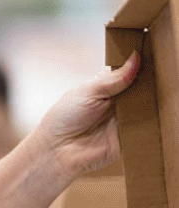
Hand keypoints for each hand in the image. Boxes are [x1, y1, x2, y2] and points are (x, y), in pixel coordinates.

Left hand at [32, 51, 140, 183]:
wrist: (57, 150)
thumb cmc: (65, 118)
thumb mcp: (89, 90)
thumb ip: (114, 78)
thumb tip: (135, 58)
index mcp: (106, 87)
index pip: (128, 72)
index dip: (137, 66)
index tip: (145, 57)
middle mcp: (117, 102)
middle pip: (140, 88)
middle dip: (145, 82)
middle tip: (149, 76)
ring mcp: (124, 118)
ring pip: (146, 105)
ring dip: (148, 99)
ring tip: (146, 93)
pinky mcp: (129, 136)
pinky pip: (145, 126)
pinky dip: (149, 119)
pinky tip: (149, 111)